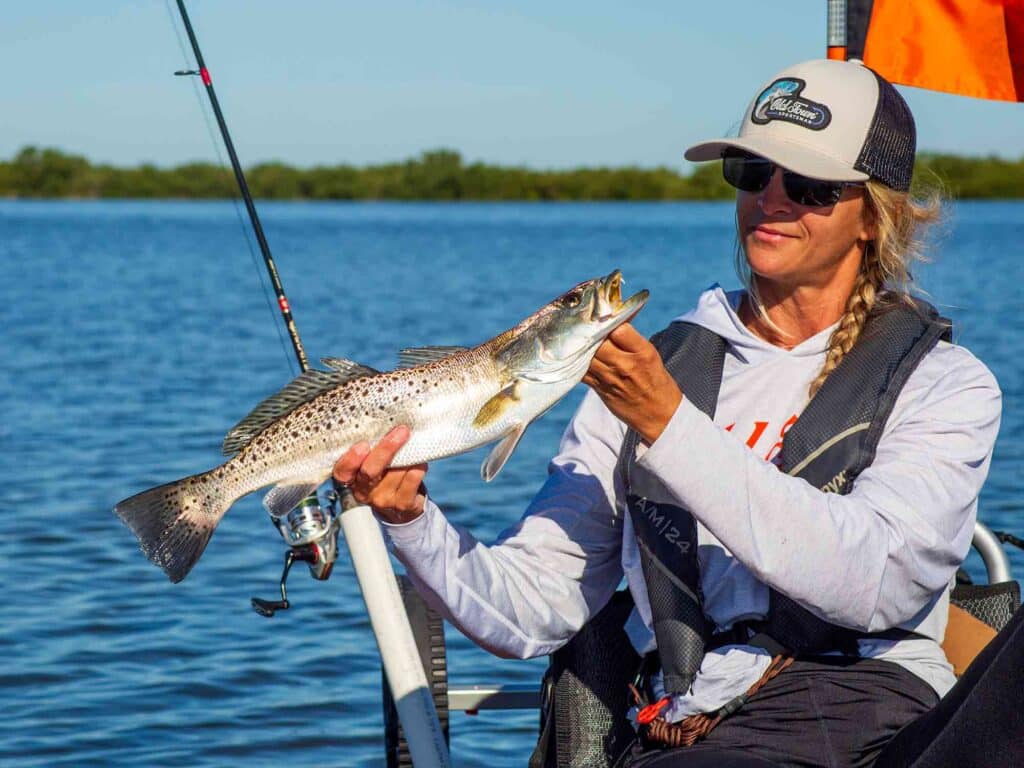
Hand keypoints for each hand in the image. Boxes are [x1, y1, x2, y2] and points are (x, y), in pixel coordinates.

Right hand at [332, 425, 427, 523]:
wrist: (403, 506)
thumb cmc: (385, 474)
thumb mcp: (372, 464)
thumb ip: (372, 449)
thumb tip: (384, 420)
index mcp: (351, 479)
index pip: (342, 471)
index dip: (351, 459)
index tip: (363, 444)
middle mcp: (363, 492)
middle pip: (370, 471)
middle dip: (386, 449)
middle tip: (401, 431)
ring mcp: (383, 500)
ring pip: (396, 472)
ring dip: (408, 455)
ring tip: (412, 443)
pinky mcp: (402, 505)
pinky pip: (412, 480)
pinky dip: (418, 467)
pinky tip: (420, 461)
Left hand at [582, 324, 681, 443]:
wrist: (659, 414)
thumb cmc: (655, 379)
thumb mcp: (650, 353)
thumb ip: (630, 337)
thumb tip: (611, 316)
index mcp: (643, 352)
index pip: (619, 328)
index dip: (607, 318)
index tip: (602, 312)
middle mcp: (626, 365)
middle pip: (598, 340)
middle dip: (589, 329)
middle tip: (582, 321)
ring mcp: (610, 378)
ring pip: (586, 354)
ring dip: (578, 343)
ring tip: (574, 333)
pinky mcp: (599, 388)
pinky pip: (581, 370)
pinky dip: (575, 360)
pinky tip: (573, 353)